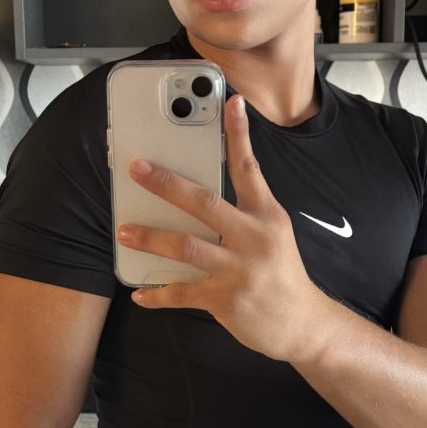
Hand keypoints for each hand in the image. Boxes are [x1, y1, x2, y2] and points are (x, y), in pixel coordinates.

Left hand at [117, 94, 332, 362]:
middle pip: (204, 203)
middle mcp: (254, 238)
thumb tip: (196, 196)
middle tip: (137, 169)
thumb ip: (244, 212)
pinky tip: (140, 293)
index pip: (250, 168)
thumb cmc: (281, 274)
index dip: (240, 135)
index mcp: (267, 216)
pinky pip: (182, 293)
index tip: (231, 103)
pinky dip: (157, 294)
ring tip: (124, 231)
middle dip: (166, 183)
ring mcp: (240, 270)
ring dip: (149, 238)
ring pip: (185, 246)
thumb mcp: (274, 234)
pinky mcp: (227, 299)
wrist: (302, 324)